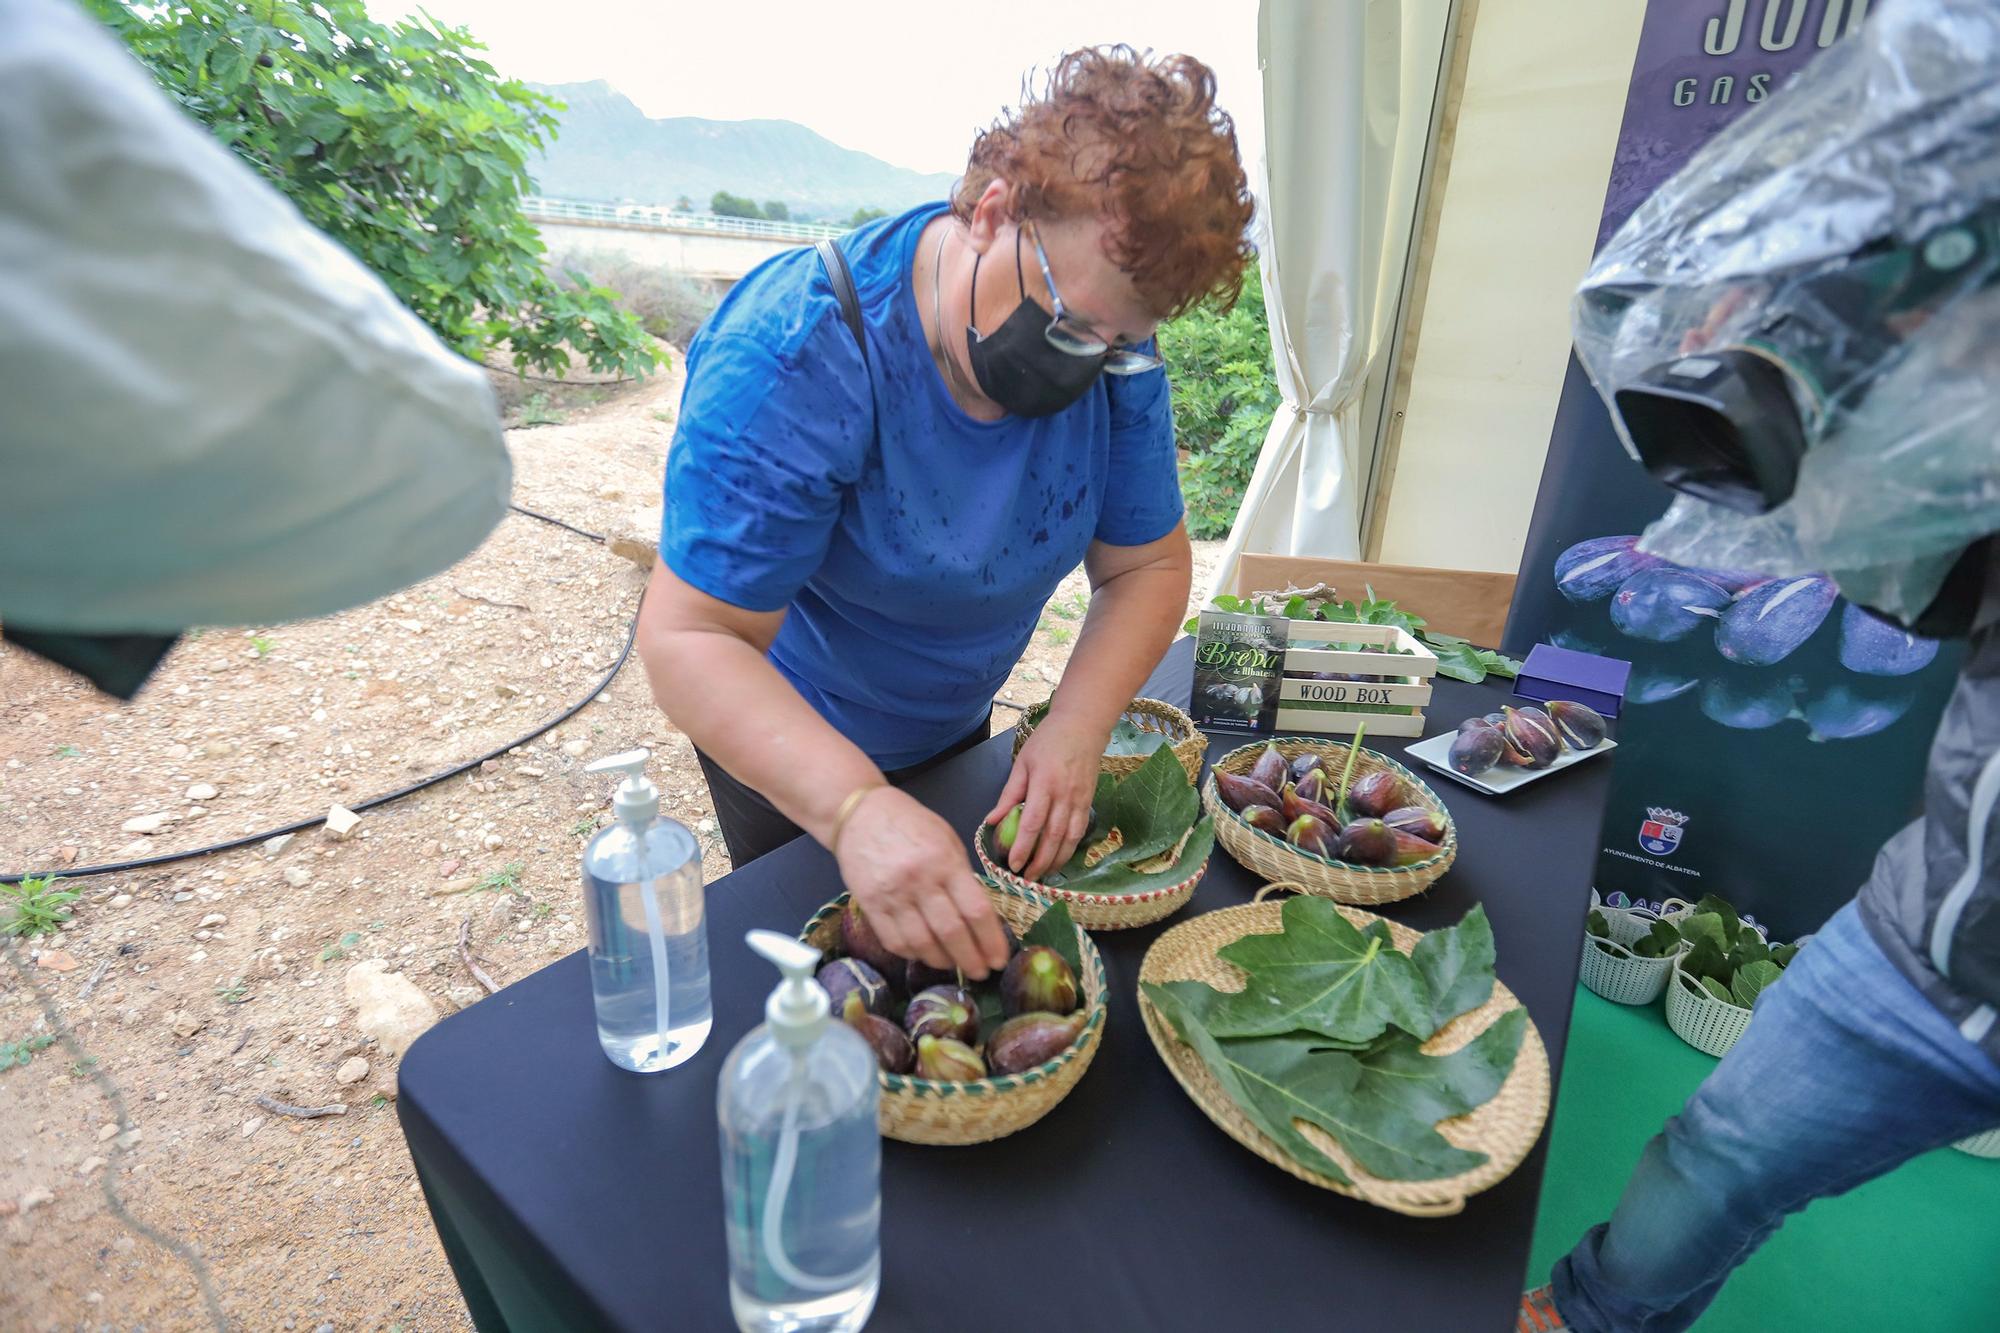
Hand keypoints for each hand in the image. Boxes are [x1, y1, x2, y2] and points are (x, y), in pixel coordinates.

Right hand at [833, 786, 1010, 979]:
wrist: (860, 814)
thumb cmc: (911, 824)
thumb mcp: (947, 840)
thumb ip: (962, 877)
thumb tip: (979, 917)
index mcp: (945, 862)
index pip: (976, 910)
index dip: (991, 941)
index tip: (999, 958)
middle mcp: (920, 880)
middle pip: (952, 933)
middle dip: (971, 959)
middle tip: (981, 972)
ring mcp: (892, 895)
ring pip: (922, 943)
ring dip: (943, 961)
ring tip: (954, 964)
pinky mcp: (869, 905)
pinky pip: (894, 941)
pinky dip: (913, 954)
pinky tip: (925, 953)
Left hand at [983, 714, 1101, 882]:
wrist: (1083, 726)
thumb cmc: (1048, 741)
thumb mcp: (1022, 763)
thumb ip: (1009, 794)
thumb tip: (992, 821)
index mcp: (1044, 783)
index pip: (1033, 823)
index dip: (1022, 847)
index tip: (1012, 864)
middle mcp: (1065, 795)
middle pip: (1053, 837)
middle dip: (1040, 862)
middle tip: (1027, 879)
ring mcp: (1080, 799)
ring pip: (1070, 838)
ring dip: (1056, 861)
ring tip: (1042, 875)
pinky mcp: (1089, 802)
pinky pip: (1080, 831)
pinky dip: (1070, 849)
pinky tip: (1060, 859)